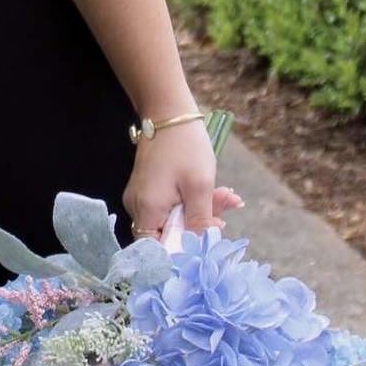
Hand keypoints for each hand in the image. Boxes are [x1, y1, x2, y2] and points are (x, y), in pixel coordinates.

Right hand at [123, 117, 243, 241]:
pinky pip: (171, 206)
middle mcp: (138, 209)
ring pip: (173, 220)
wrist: (169, 112)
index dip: (182, 253)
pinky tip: (214, 191)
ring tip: (227, 196)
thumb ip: (200, 222)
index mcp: (147, 211)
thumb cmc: (185, 147)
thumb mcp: (200, 186)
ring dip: (201, 212)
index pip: (158, 252)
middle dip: (200, 227)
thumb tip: (200, 251)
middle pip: (168, 236)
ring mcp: (142, 199)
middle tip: (226, 211)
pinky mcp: (149, 190)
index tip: (209, 243)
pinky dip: (192, 202)